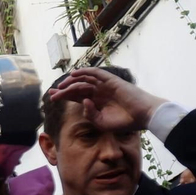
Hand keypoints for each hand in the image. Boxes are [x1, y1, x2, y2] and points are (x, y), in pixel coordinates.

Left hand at [47, 67, 166, 128]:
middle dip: (63, 90)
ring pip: (84, 80)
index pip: (76, 96)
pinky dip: (84, 72)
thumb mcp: (102, 122)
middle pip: (77, 88)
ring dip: (71, 82)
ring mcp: (104, 85)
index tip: (52, 97)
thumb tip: (83, 101)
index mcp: (96, 102)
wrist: (143, 115)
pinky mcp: (111, 80)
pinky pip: (95, 73)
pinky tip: (74, 74)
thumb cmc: (125, 121)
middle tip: (52, 93)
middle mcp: (98, 92)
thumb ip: (90, 114)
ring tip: (61, 86)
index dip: (64, 96)